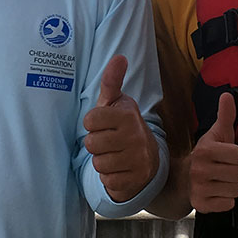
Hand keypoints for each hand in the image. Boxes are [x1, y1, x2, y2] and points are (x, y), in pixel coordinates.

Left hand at [83, 55, 159, 201]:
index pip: (89, 120)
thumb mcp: (116, 103)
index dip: (92, 123)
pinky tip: (119, 169)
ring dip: (102, 161)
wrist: (148, 157)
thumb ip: (112, 81)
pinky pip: (107, 181)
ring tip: (114, 154)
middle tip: (109, 141)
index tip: (103, 123)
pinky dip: (110, 177)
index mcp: (127, 115)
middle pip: (91, 144)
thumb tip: (119, 56)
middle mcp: (135, 136)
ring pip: (98, 164)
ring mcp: (137, 159)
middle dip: (95, 144)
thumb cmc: (123, 126)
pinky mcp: (135, 180)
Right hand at [188, 92, 237, 211]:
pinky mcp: (201, 204)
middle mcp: (199, 169)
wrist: (184, 177)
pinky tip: (216, 192)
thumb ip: (225, 115)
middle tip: (223, 169)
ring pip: (236, 190)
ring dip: (232, 186)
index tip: (226, 156)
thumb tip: (227, 95)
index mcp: (205, 150)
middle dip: (235, 172)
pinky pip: (229, 204)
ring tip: (220, 181)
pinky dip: (226, 200)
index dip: (237, 156)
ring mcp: (199, 188)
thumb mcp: (217, 134)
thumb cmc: (207, 154)